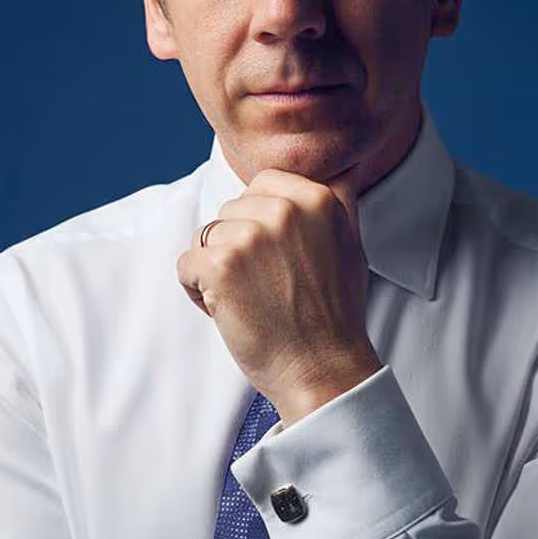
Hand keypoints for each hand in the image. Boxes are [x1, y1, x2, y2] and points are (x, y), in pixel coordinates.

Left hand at [176, 165, 381, 426]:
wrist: (323, 370)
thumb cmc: (333, 315)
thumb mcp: (350, 245)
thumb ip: (339, 202)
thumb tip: (343, 168)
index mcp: (317, 198)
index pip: (262, 185)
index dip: (260, 223)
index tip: (279, 259)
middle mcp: (285, 209)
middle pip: (231, 210)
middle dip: (238, 246)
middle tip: (267, 286)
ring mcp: (251, 235)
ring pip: (206, 235)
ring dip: (216, 269)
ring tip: (249, 300)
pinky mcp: (221, 264)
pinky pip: (186, 264)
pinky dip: (197, 291)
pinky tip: (228, 311)